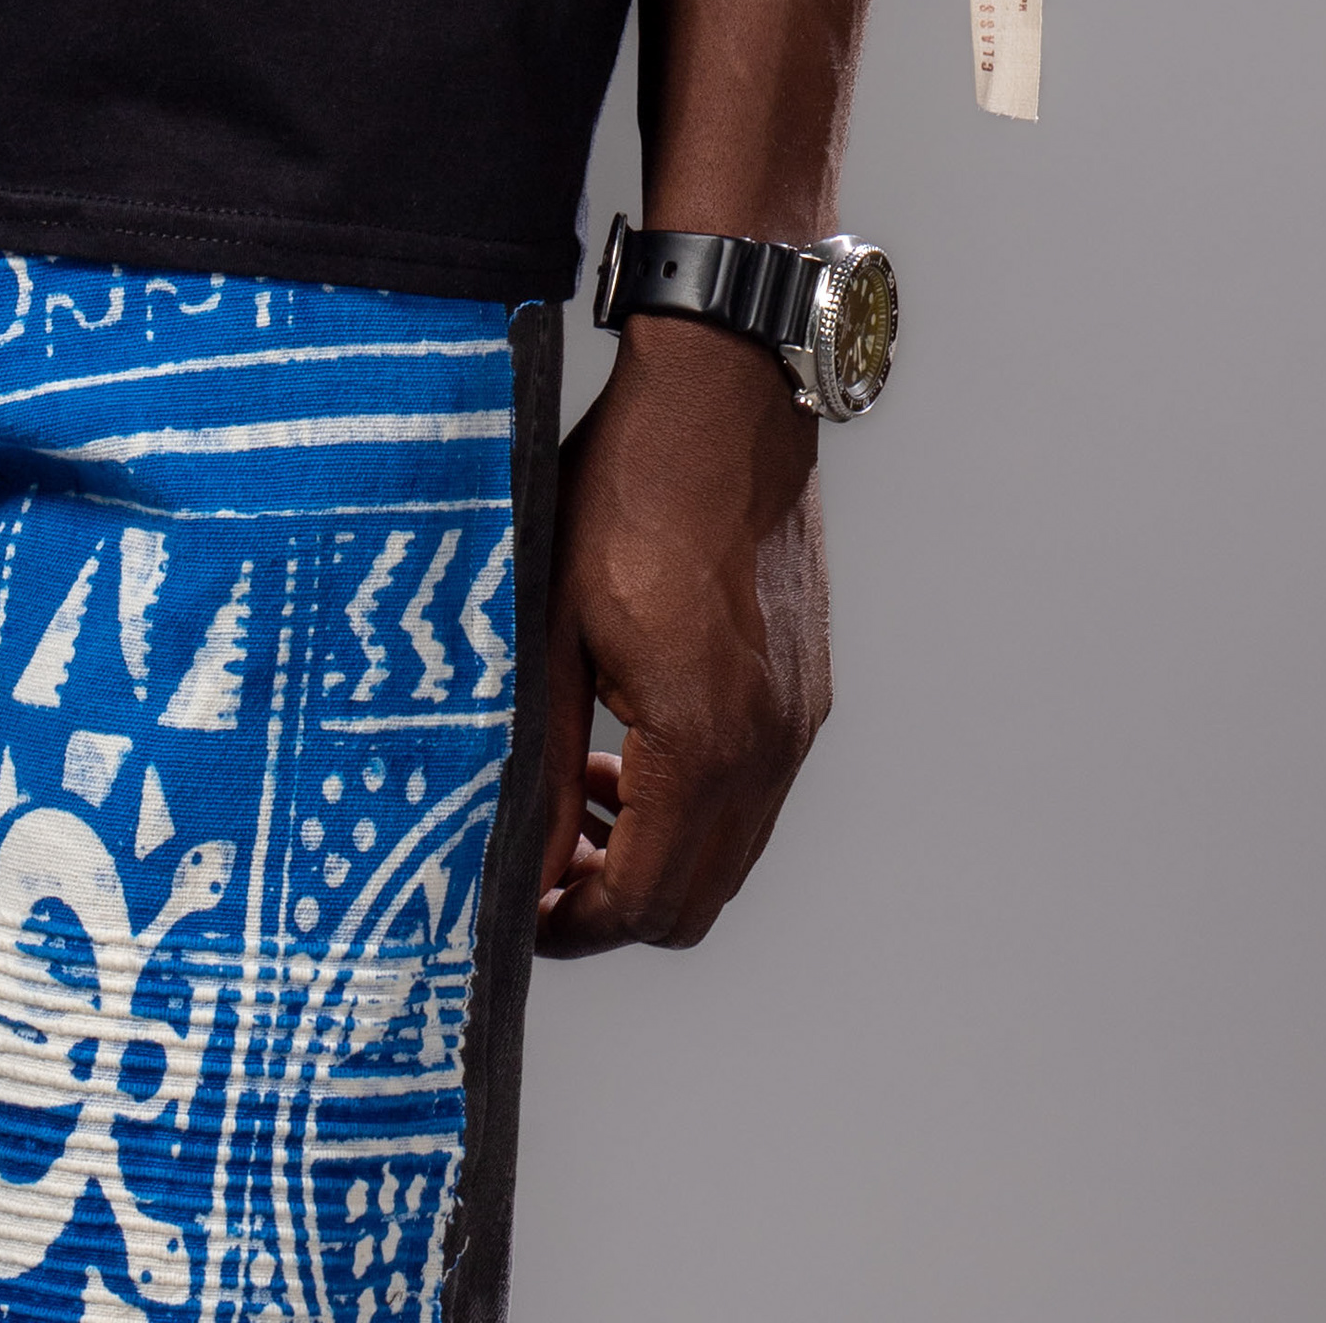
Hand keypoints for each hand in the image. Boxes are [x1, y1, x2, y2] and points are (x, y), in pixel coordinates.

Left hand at [534, 313, 828, 951]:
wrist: (725, 397)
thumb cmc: (626, 492)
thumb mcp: (553, 624)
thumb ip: (539, 758)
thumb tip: (522, 862)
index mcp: (701, 740)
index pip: (642, 900)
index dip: (574, 928)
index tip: (520, 917)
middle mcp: (767, 747)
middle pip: (694, 902)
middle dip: (615, 905)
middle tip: (545, 869)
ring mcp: (798, 721)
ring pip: (731, 852)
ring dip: (658, 853)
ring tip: (583, 794)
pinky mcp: (806, 689)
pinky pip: (756, 793)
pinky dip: (697, 803)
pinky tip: (635, 743)